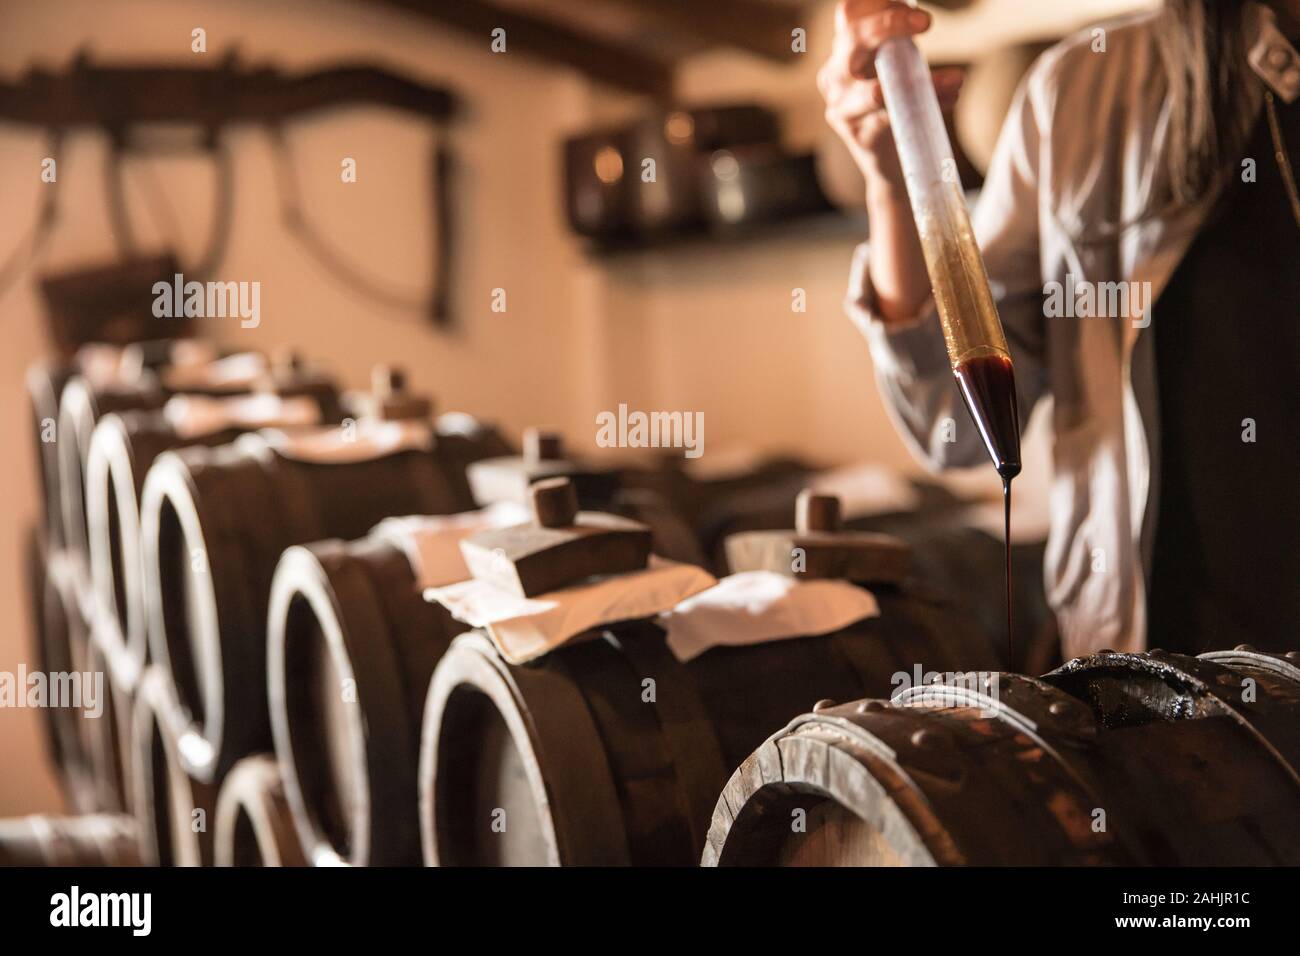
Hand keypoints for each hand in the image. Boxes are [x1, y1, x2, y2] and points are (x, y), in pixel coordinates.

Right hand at [818, 0, 962, 196]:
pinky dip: (928, 105)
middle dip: (890, 23)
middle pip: (853, 37)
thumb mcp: (892, 63)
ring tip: (955, 80)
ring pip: (875, 90)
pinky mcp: (861, 136)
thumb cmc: (895, 104)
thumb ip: (898, 38)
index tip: (913, 6)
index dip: (878, 1)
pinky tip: (951, 97)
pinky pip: (896, 118)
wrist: (889, 162)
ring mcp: (843, 109)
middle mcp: (834, 77)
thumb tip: (920, 9)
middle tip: (926, 22)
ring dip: (923, 81)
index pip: (849, 12)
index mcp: (841, 52)